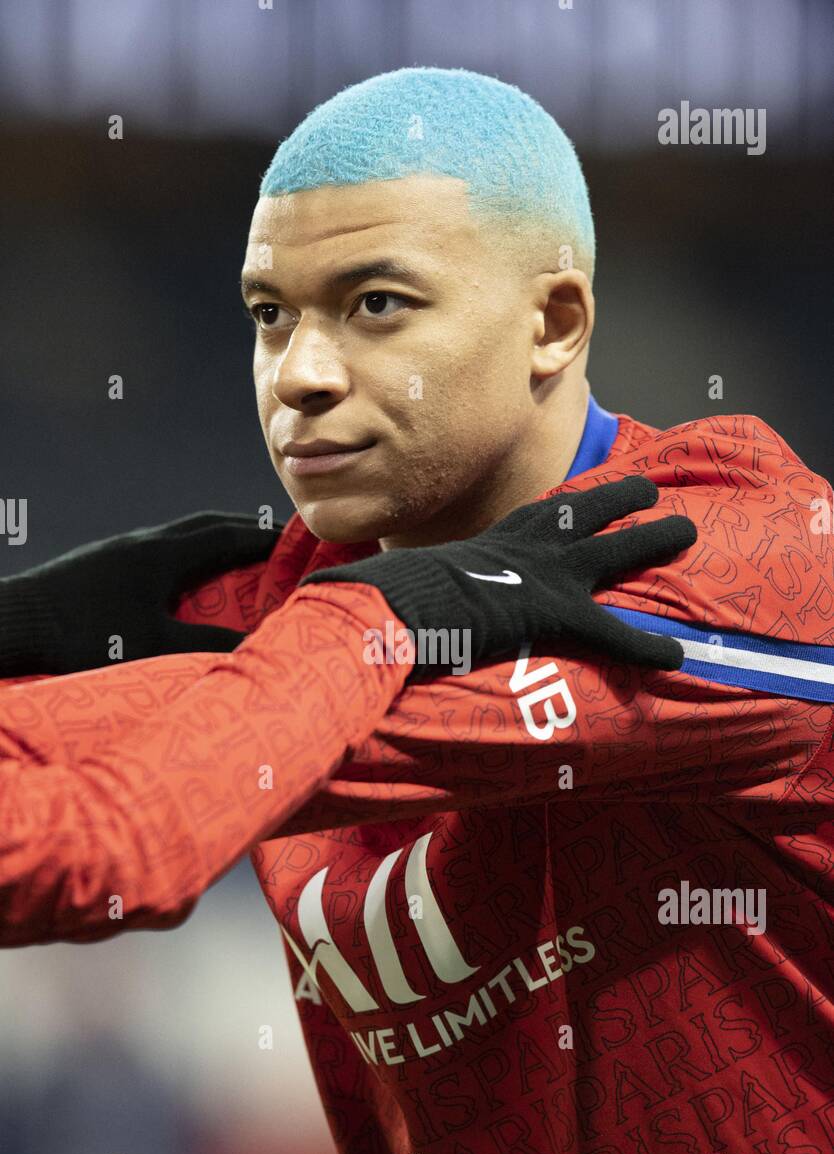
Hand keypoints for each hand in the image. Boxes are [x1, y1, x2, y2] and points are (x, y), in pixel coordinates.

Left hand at [0, 512, 279, 675]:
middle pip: (208, 526)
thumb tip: (256, 647)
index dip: (270, 539)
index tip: (304, 545)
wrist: (15, 622)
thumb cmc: (84, 637)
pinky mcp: (103, 565)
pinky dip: (189, 561)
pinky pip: (161, 552)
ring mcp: (122, 551)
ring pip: (181, 537)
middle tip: (280, 550)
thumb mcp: (153, 646)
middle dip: (248, 534)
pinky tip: (187, 587)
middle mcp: (145, 542)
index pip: (231, 534)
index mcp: (164, 554)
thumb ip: (208, 644)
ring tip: (240, 567)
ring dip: (216, 545)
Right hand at [300, 478, 695, 678]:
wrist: (388, 608)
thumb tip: (320, 608)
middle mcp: (519, 550)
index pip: (531, 521)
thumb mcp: (386, 590)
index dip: (560, 511)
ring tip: (688, 529)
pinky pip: (611, 630)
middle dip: (619, 498)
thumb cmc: (377, 602)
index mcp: (485, 548)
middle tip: (650, 486)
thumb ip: (379, 597)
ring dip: (651, 537)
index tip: (580, 497)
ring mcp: (540, 575)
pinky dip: (644, 644)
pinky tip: (676, 656)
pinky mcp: (553, 610)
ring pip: (611, 549)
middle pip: (580, 514)